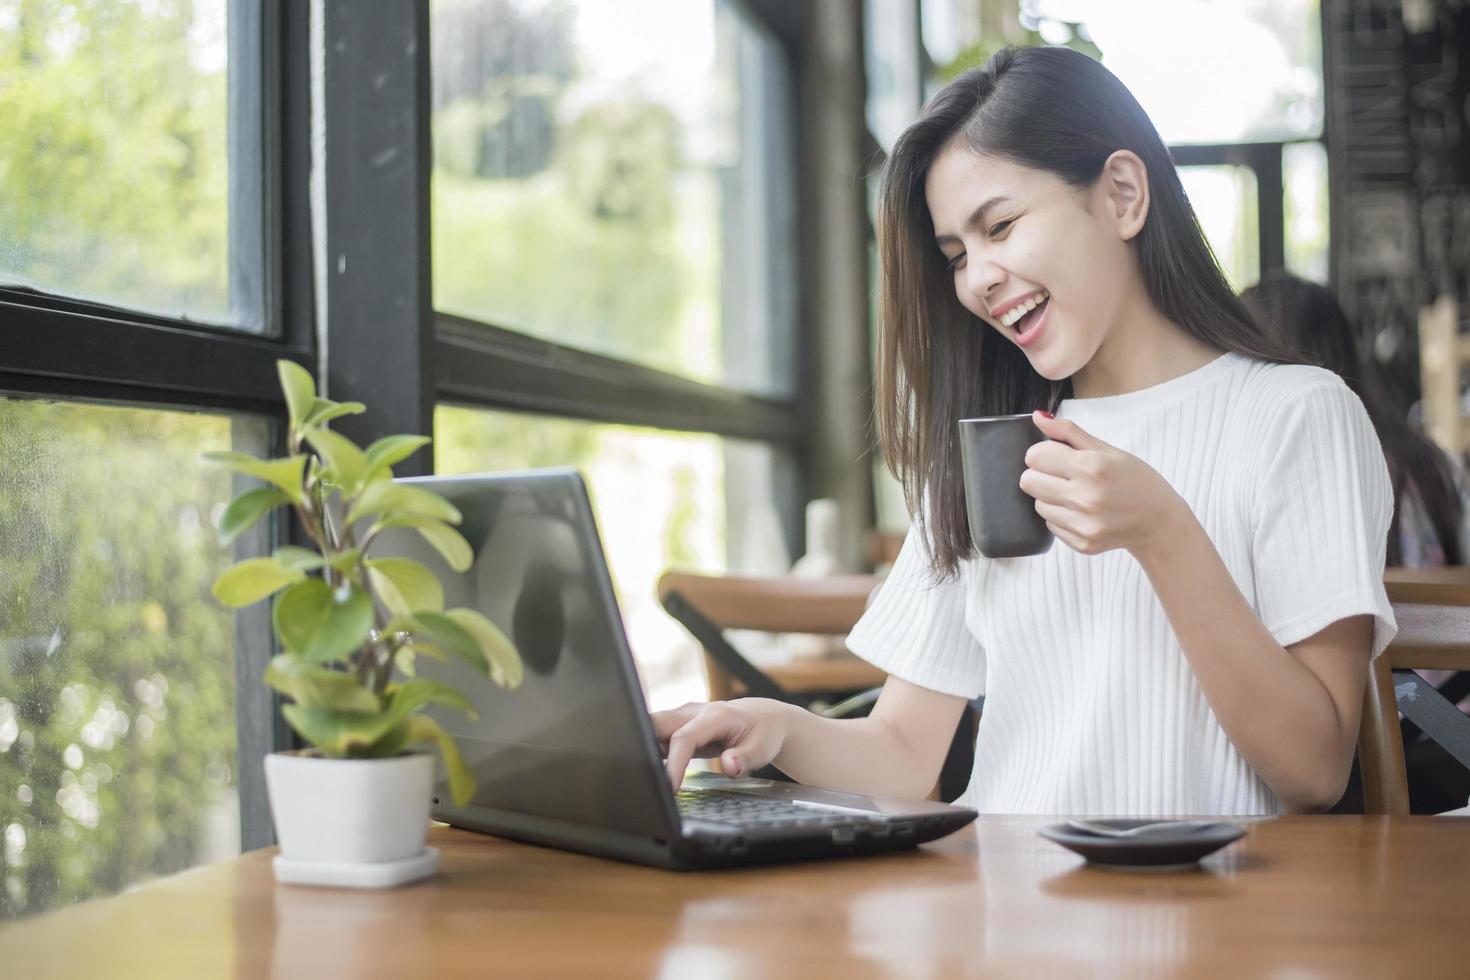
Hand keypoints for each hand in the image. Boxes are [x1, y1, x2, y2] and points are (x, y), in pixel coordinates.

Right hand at [651, 699, 789, 791]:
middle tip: (638, 776)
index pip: (684, 738)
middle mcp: (694, 712)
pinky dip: (648, 750)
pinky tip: (647, 770)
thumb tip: (729, 766)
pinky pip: (656, 735)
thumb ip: (745, 759)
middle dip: (641, 744)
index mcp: (714, 716)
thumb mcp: (762, 749)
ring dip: (642, 747)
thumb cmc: (763, 733)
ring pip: (651, 726)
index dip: (674, 763)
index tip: (670, 787)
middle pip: (656, 723)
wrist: (763, 717)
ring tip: (638, 776)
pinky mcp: (678, 726)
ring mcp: (683, 717)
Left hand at [1019, 410, 1188, 558]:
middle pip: (1028, 481)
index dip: (1042, 453)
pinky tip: (1083, 512)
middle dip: (1041, 474)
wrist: (1159, 522)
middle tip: (1062, 475)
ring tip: (1076, 494)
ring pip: (1037, 504)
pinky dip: (1061, 516)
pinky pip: (1050, 524)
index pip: (1034, 456)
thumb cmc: (1135, 480)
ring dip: (1050, 497)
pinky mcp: (1083, 543)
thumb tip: (1037, 417)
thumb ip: (1068, 432)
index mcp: (1092, 467)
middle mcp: (1086, 497)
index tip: (1056, 455)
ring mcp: (1084, 524)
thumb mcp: (1107, 449)